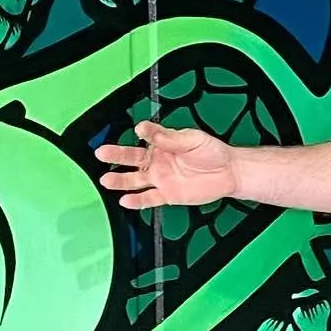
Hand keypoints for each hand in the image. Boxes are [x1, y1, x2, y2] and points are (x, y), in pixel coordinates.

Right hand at [94, 121, 236, 208]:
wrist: (228, 173)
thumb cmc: (212, 152)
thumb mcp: (193, 140)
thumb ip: (171, 138)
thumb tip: (149, 130)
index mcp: (162, 144)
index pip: (147, 136)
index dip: (144, 132)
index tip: (140, 130)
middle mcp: (157, 161)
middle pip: (132, 158)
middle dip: (116, 156)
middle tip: (102, 152)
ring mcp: (160, 179)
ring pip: (135, 180)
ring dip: (120, 181)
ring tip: (105, 180)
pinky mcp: (167, 195)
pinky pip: (148, 199)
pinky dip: (136, 201)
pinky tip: (125, 201)